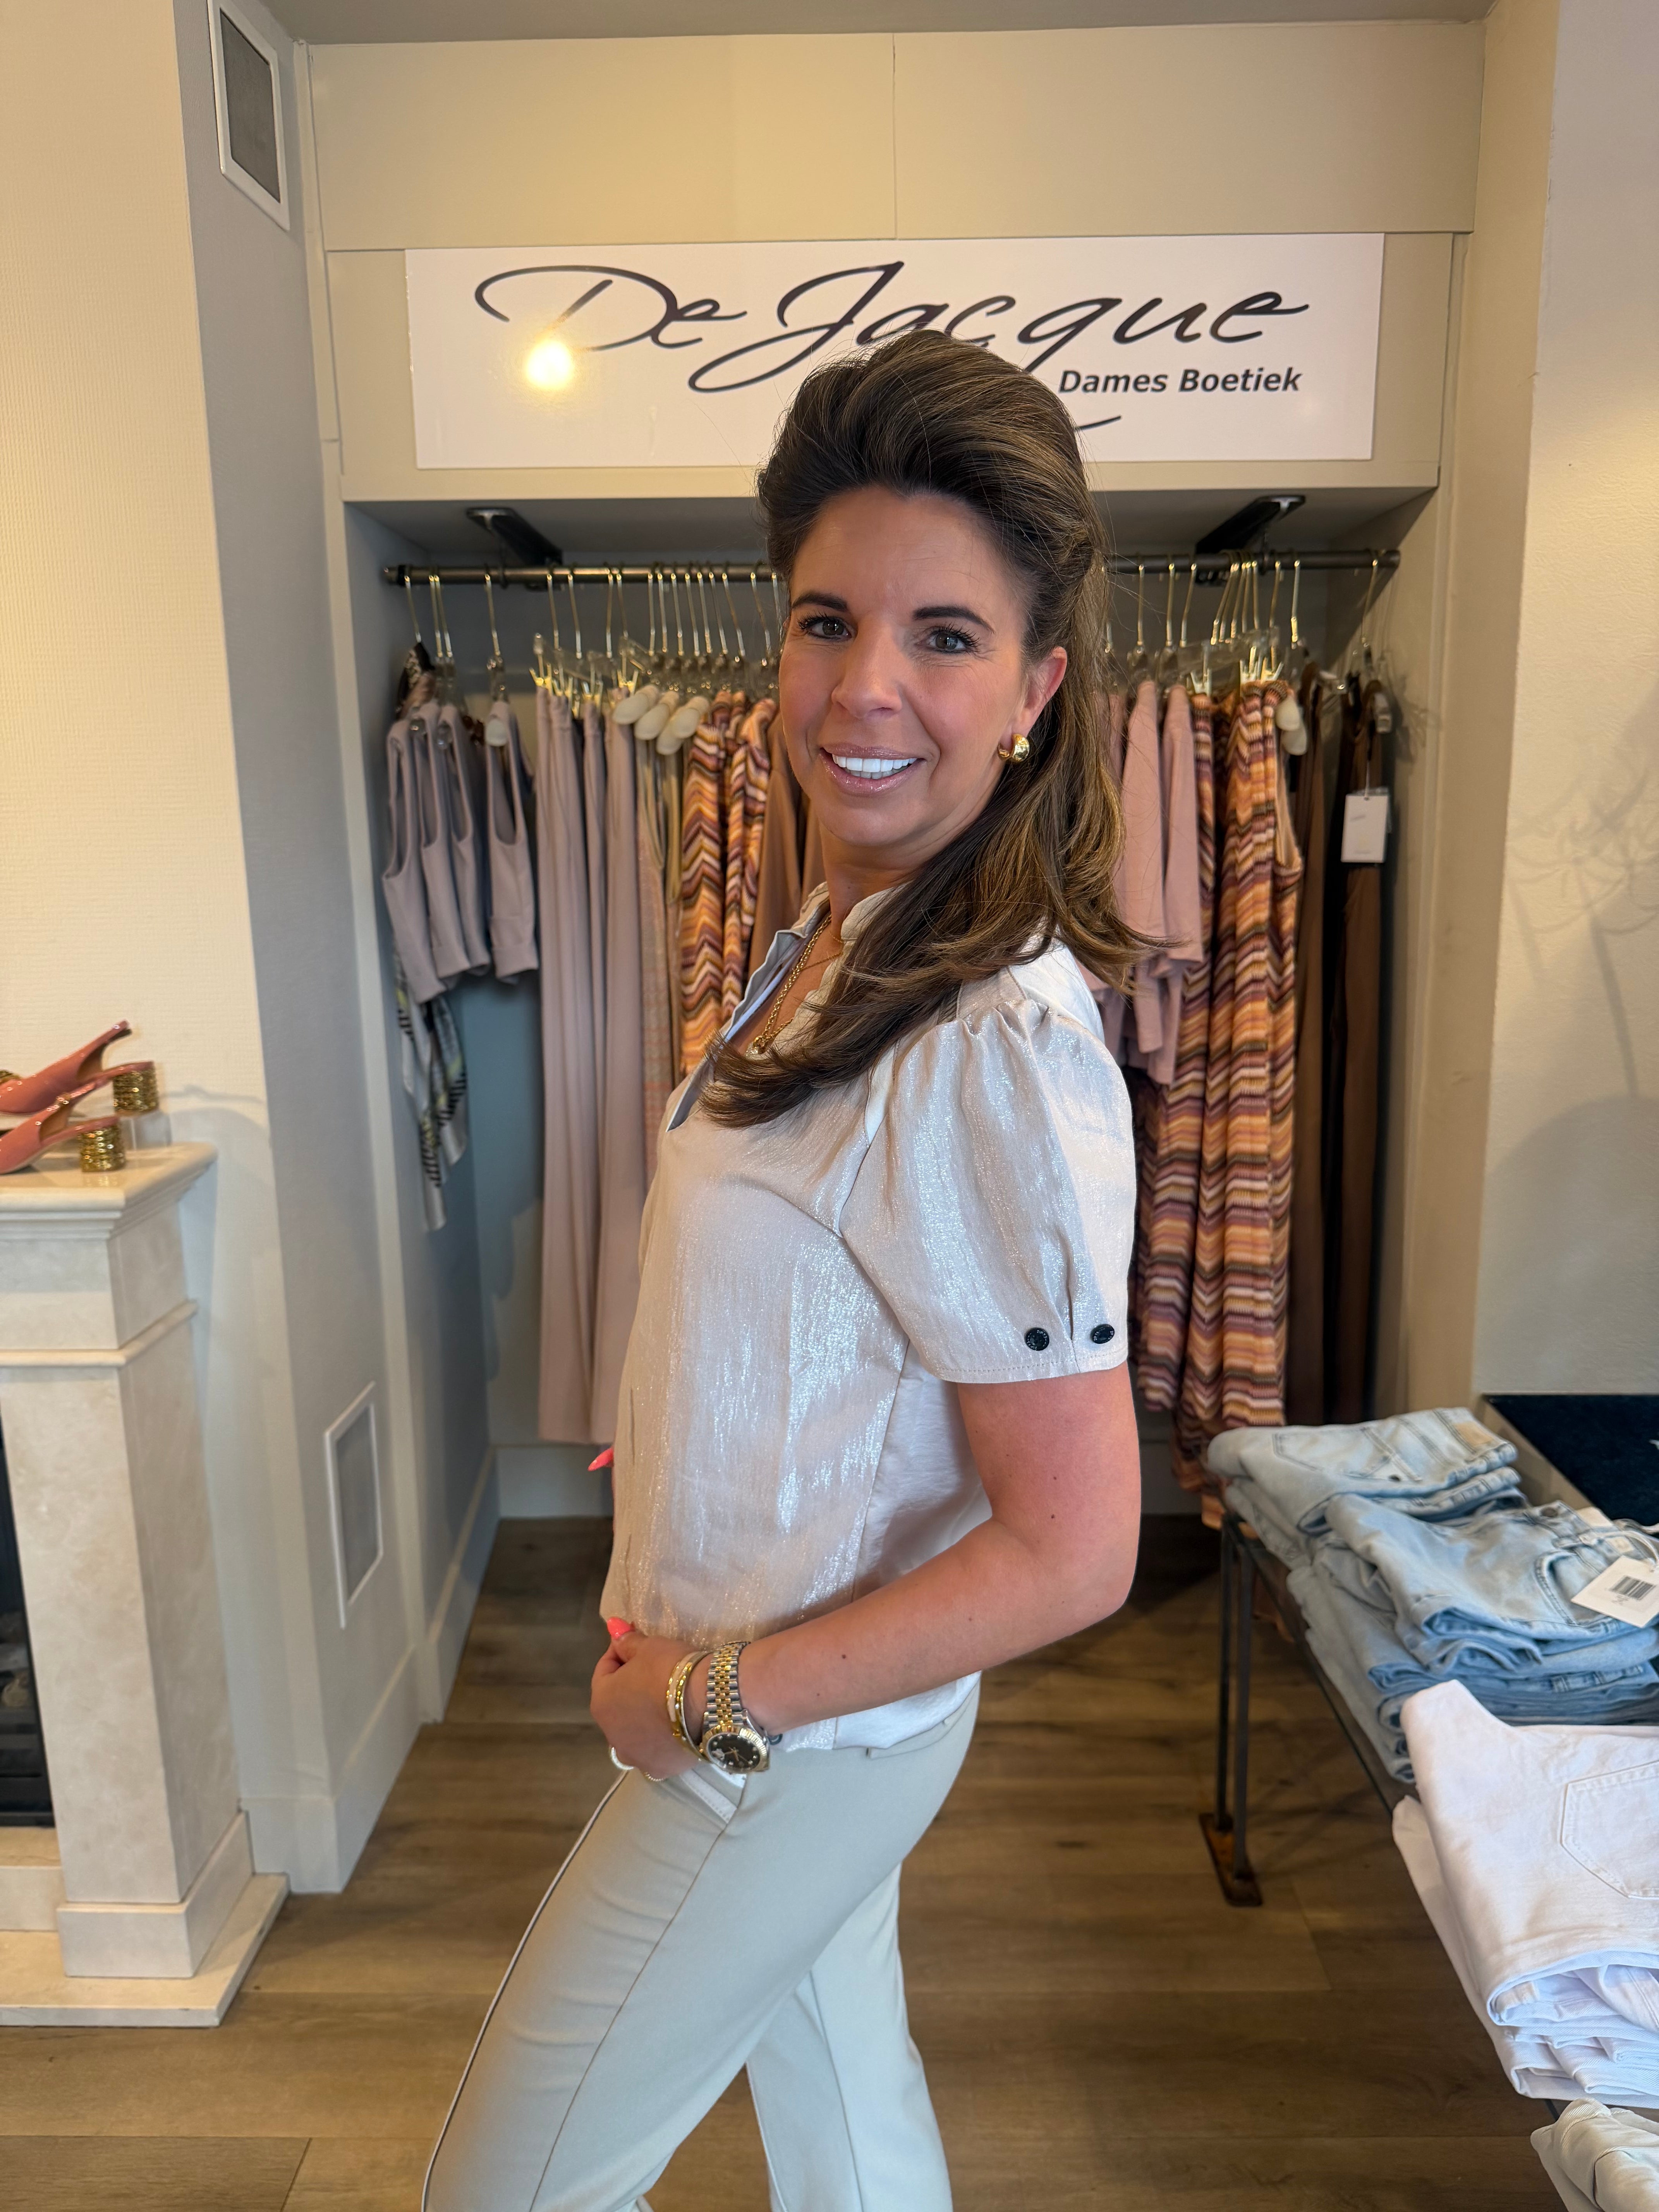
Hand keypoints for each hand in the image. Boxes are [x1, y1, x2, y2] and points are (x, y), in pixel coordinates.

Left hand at [591, 1631, 698, 1774]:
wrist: (712, 1703)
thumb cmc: (672, 1670)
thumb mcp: (649, 1647)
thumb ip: (627, 1642)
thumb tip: (613, 1627)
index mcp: (601, 1703)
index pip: (604, 1671)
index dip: (621, 1654)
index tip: (639, 1645)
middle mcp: (612, 1735)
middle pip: (618, 1704)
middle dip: (631, 1686)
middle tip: (656, 1671)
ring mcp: (636, 1756)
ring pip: (634, 1731)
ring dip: (643, 1716)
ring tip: (668, 1700)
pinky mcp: (660, 1768)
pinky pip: (655, 1749)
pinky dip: (661, 1738)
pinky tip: (677, 1725)